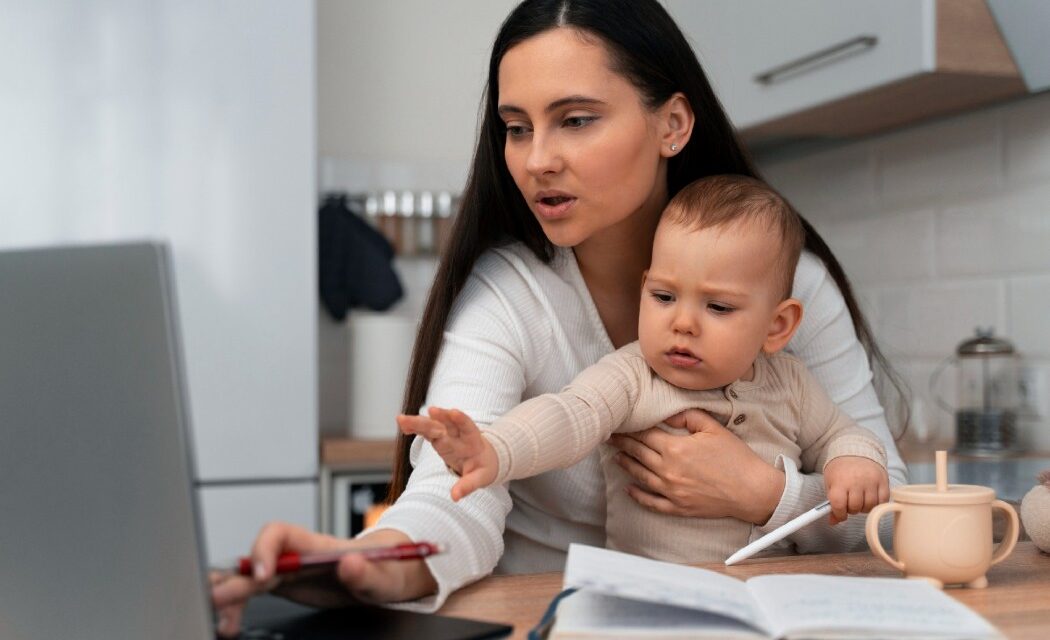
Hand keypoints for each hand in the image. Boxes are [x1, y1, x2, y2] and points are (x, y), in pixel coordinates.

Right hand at [210, 525, 435, 637]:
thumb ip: (367, 570)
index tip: (262, 575)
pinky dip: (237, 605)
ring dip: (229, 593)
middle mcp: (295, 553)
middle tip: (220, 600)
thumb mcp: (383, 574)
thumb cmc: (385, 568)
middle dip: (234, 578)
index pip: (279, 534)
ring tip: (222, 620)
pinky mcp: (283, 584)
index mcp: (316, 545)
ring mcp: (287, 569)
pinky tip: (231, 622)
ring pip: (246, 576)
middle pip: (256, 559)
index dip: (264, 550)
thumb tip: (349, 563)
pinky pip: (251, 591)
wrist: (384, 575)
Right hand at [396, 407, 497, 500]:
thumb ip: (467, 485)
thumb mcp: (480, 478)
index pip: (468, 427)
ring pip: (432, 425)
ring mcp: (446, 434)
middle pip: (446, 424)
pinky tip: (403, 425)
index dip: (461, 419)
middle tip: (429, 411)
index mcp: (473, 440)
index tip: (453, 412)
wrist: (483, 459)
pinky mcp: (437, 438)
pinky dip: (414, 428)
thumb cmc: (482, 468)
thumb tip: (454, 497)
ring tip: (402, 420)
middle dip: (437, 417)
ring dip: (419, 422)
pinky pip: (425, 431)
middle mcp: (458, 434)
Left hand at [607, 409, 784, 523]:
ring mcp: (671, 491)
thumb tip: (666, 415)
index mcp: (675, 448)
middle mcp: (668, 470)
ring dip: (626, 465)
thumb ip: (687, 417)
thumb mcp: (713, 428)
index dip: (629, 429)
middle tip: (609, 437)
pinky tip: (629, 489)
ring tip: (616, 457)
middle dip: (622, 444)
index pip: (644, 435)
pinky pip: (651, 502)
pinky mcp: (678, 507)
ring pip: (640, 476)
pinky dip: (637, 495)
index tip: (618, 423)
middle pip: (638, 454)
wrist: (752, 490)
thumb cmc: (736, 458)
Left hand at [823, 456, 889, 523]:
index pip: (839, 505)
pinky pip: (883, 501)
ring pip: (870, 506)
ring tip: (860, 498)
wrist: (855, 450)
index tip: (840, 513)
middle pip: (855, 507)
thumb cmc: (841, 469)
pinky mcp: (883, 481)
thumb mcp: (830, 483)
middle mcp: (856, 481)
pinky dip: (876, 503)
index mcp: (840, 481)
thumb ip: (831, 503)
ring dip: (864, 507)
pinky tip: (870, 497)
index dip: (839, 513)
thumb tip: (833, 522)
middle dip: (851, 509)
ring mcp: (871, 481)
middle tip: (850, 502)